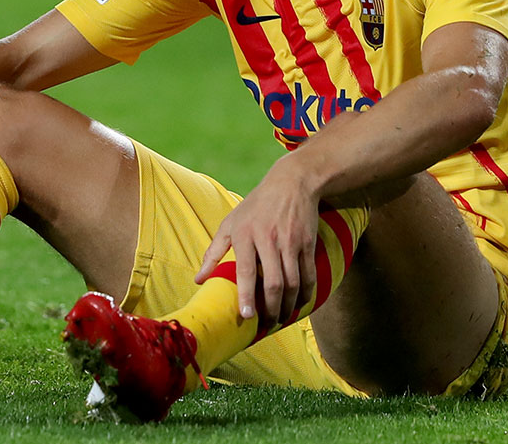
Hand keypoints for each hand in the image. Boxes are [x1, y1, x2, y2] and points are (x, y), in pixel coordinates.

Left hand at [195, 157, 319, 327]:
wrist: (291, 183)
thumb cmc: (256, 205)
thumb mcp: (230, 223)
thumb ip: (213, 252)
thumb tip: (198, 280)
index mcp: (245, 234)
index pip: (246, 271)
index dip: (247, 296)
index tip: (246, 316)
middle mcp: (269, 239)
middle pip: (274, 282)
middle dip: (272, 309)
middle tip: (267, 324)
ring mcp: (291, 242)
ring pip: (293, 282)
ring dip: (288, 306)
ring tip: (281, 318)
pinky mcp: (308, 243)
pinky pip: (309, 275)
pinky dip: (306, 294)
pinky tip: (300, 304)